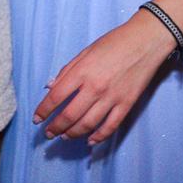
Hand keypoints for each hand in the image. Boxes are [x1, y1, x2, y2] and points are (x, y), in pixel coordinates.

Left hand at [33, 14, 175, 144]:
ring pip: (88, 124)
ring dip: (73, 134)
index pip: (56, 96)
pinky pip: (110, 126)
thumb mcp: (85, 51)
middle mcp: (95, 87)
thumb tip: (50, 88)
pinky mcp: (127, 104)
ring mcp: (112, 97)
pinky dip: (99, 137)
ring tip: (64, 137)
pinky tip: (90, 141)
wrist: (145, 41)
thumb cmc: (114, 42)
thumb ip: (67, 71)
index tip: (37, 118)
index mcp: (82, 71)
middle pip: (69, 115)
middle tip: (48, 133)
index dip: (44, 110)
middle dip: (55, 127)